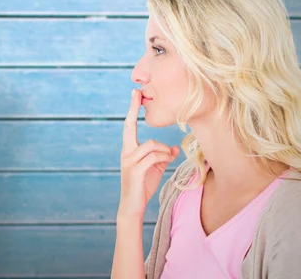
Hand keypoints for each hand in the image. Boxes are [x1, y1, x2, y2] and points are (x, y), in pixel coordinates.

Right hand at [118, 89, 178, 217]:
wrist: (132, 206)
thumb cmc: (143, 186)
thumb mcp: (155, 168)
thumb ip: (163, 157)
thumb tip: (174, 149)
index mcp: (129, 149)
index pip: (129, 126)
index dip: (132, 109)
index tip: (134, 93)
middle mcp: (126, 152)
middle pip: (129, 126)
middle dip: (133, 108)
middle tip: (137, 92)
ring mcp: (128, 161)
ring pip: (150, 144)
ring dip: (163, 149)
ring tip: (169, 157)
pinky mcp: (134, 170)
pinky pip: (153, 156)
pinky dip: (164, 157)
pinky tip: (167, 161)